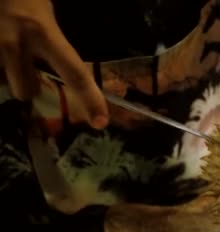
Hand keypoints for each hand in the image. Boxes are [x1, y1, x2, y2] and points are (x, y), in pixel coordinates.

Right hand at [0, 0, 107, 127]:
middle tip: (24, 62)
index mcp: (43, 31)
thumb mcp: (42, 10)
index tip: (101, 122)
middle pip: (26, 91)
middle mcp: (15, 44)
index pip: (74, 73)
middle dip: (27, 82)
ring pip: (1, 83)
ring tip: (5, 48)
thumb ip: (50, 39)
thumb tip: (61, 65)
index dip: (90, 99)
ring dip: (3, 73)